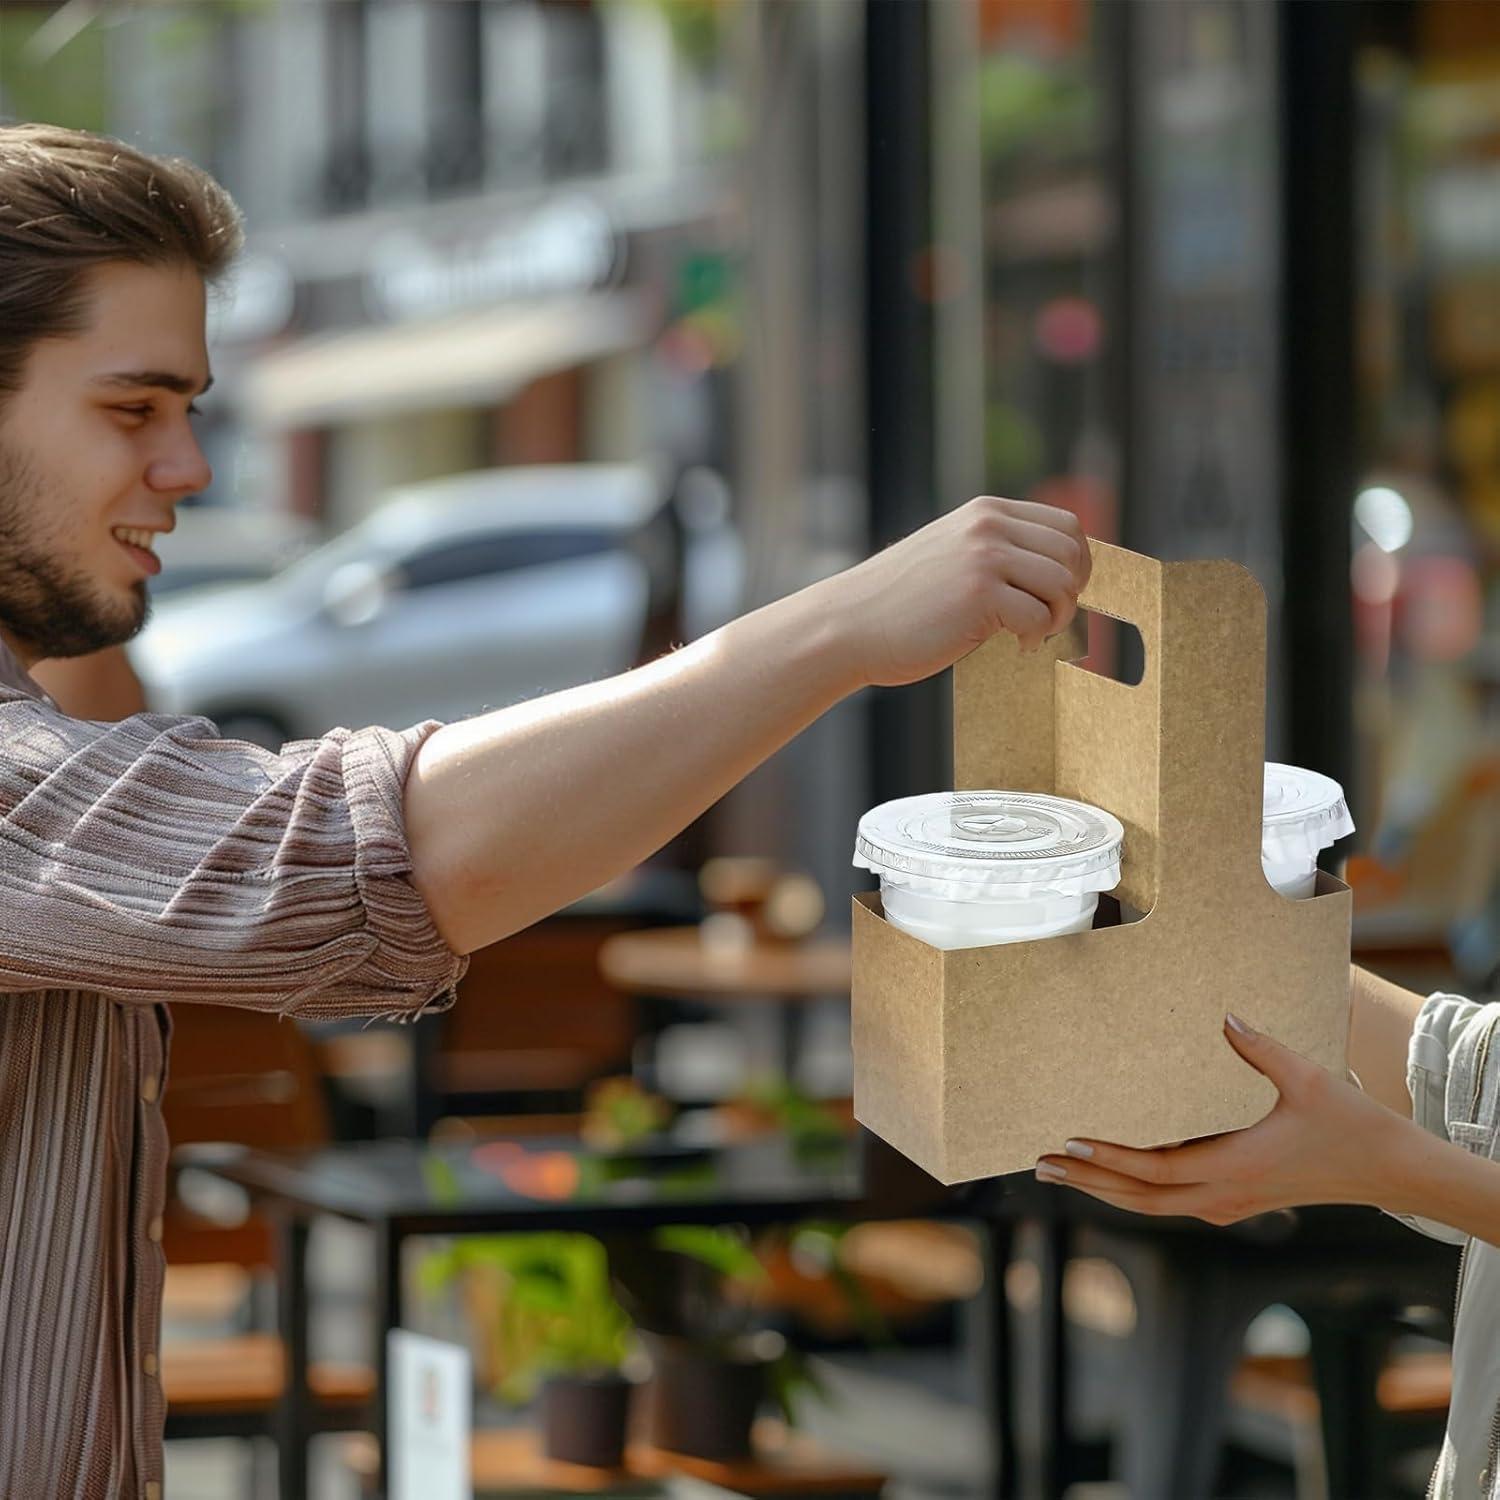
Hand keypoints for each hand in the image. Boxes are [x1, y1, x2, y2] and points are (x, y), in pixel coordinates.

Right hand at [823, 496, 1089, 688]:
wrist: (849, 626)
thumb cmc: (899, 604)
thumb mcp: (951, 556)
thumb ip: (996, 554)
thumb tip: (1061, 578)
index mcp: (985, 512)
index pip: (1066, 525)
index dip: (1076, 564)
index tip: (1058, 595)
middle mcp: (988, 526)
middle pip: (1072, 553)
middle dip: (1070, 593)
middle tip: (1045, 620)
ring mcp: (984, 557)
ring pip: (1062, 584)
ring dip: (1056, 617)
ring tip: (1029, 634)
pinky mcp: (980, 594)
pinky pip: (1038, 617)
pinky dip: (1034, 638)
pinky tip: (1012, 645)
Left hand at [1034, 1014, 1422, 1225]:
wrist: (1393, 1173)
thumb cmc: (1353, 1125)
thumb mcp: (1309, 1079)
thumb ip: (1262, 1048)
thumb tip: (1225, 1016)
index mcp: (1237, 1167)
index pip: (1157, 1171)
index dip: (1110, 1160)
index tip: (1070, 1145)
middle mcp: (1227, 1195)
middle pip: (1142, 1200)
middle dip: (1088, 1182)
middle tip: (1041, 1164)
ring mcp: (1232, 1204)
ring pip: (1156, 1207)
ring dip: (1107, 1189)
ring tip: (1064, 1172)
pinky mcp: (1238, 1202)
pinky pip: (1175, 1203)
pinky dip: (1138, 1192)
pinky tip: (1116, 1177)